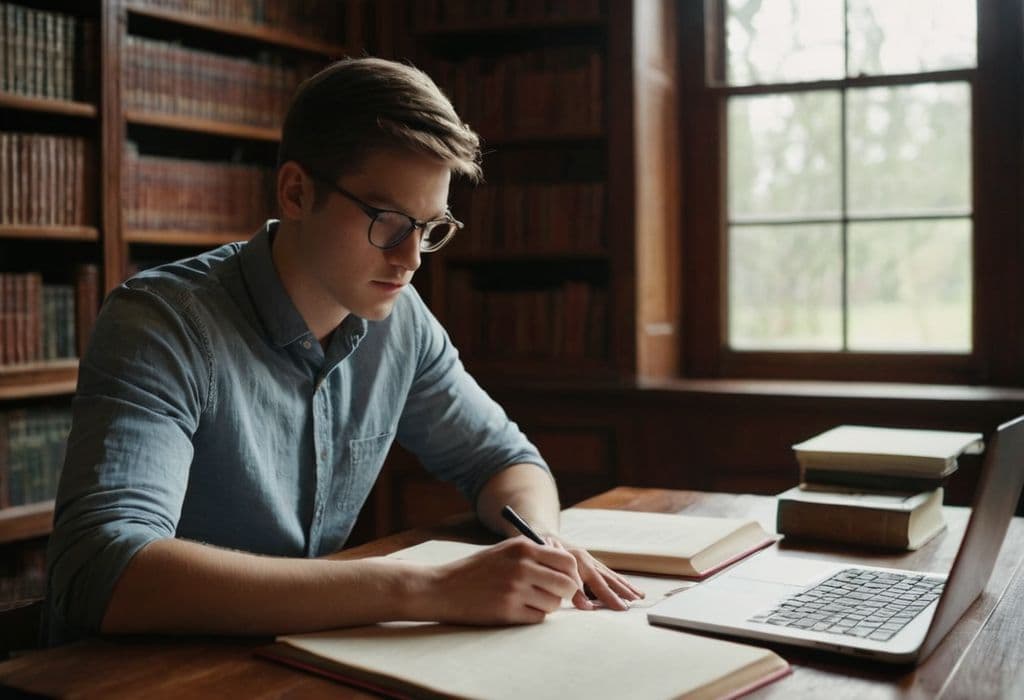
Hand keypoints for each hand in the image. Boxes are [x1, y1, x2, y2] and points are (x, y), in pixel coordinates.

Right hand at [430, 537, 584, 624]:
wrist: (443, 588)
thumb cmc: (477, 570)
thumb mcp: (505, 551)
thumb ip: (535, 553)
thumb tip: (568, 566)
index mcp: (523, 547)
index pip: (567, 561)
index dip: (573, 575)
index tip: (569, 582)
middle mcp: (522, 566)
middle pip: (567, 584)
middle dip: (565, 594)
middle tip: (555, 596)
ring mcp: (515, 589)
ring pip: (554, 604)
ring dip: (547, 606)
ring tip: (530, 601)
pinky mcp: (508, 611)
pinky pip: (538, 618)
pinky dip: (533, 616)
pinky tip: (518, 610)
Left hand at [545, 536, 644, 611]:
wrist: (541, 539)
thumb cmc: (543, 557)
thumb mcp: (551, 570)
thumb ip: (569, 589)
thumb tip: (585, 606)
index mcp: (577, 561)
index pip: (597, 583)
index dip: (607, 596)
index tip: (618, 607)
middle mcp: (587, 560)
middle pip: (608, 578)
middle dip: (622, 591)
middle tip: (634, 603)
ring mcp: (590, 560)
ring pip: (611, 575)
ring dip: (626, 586)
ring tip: (639, 596)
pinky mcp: (591, 562)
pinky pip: (609, 573)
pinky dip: (621, 581)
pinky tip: (630, 588)